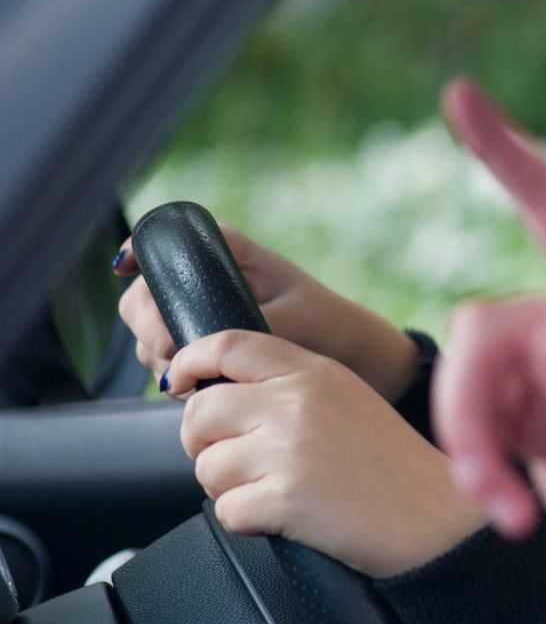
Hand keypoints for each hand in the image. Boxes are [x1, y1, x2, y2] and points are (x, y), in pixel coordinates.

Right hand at [115, 224, 420, 402]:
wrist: (342, 350)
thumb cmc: (324, 322)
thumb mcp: (295, 317)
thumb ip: (255, 323)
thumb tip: (209, 341)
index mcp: (226, 251)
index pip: (163, 240)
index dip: (136, 252)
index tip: (125, 268)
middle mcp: (203, 277)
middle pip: (141, 293)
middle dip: (146, 324)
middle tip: (171, 350)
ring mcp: (195, 311)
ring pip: (145, 331)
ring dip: (157, 354)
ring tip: (191, 374)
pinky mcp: (197, 341)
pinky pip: (162, 357)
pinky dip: (171, 372)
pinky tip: (195, 384)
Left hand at [169, 329, 486, 577]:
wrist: (437, 521)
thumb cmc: (396, 468)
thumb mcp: (349, 400)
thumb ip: (291, 387)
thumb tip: (214, 395)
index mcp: (314, 372)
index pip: (227, 345)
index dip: (190, 362)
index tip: (179, 383)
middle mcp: (296, 403)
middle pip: (200, 412)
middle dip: (203, 444)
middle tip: (234, 462)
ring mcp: (288, 450)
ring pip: (207, 467)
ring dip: (229, 488)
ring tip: (277, 492)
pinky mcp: (284, 498)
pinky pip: (226, 511)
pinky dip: (248, 522)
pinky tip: (286, 518)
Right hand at [432, 80, 545, 623]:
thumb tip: (540, 329)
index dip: (511, 154)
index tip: (461, 97)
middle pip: (488, 327)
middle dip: (471, 401)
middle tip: (489, 475)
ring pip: (473, 381)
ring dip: (472, 445)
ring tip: (504, 507)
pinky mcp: (545, 433)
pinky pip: (480, 426)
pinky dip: (480, 468)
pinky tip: (511, 513)